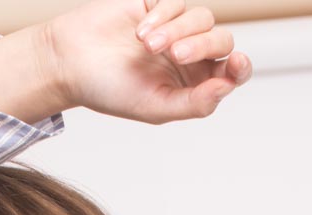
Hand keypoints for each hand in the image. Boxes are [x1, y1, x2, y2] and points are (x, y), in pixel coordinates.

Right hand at [43, 0, 251, 123]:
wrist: (71, 61)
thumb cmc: (109, 90)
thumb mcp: (155, 107)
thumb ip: (195, 103)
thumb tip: (227, 88)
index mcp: (192, 86)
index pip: (230, 73)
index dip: (240, 67)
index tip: (238, 62)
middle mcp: (189, 57)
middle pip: (220, 41)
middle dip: (201, 45)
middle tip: (174, 55)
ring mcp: (175, 29)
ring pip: (202, 17)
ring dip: (177, 29)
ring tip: (147, 45)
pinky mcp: (158, 6)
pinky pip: (176, 1)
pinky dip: (163, 15)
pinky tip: (141, 32)